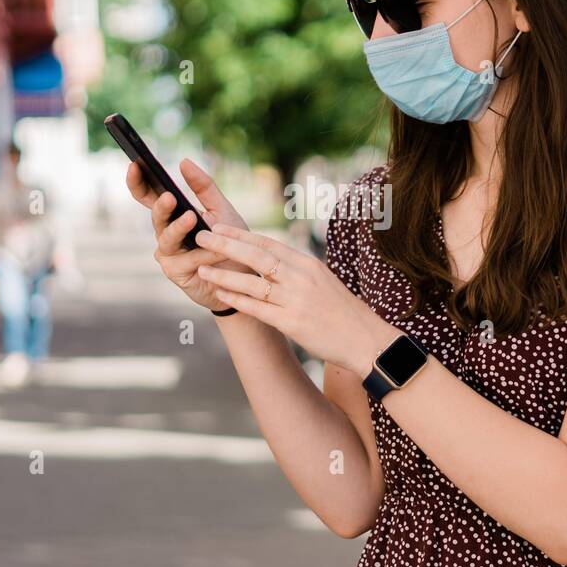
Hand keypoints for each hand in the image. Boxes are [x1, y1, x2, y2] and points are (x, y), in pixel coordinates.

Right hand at [125, 158, 254, 310]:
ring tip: (192, 218)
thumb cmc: (230, 242)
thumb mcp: (221, 209)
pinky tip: (217, 249)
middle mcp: (165, 234)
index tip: (134, 164)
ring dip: (180, 229)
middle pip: (156, 217)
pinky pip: (188, 261)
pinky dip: (204, 254)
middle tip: (169, 196)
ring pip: (167, 239)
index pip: (148, 196)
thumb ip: (204, 187)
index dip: (138, 181)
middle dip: (161, 206)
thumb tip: (183, 161)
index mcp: (172, 215)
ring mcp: (168, 254)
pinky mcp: (176, 273)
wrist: (244, 276)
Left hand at [192, 222, 397, 374]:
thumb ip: (297, 271)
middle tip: (201, 236)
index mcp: (307, 264)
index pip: (268, 243)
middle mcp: (301, 277)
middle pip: (257, 256)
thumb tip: (271, 262)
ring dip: (224, 274)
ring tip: (201, 267)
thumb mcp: (322, 281)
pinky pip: (257, 308)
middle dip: (226, 245)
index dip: (240, 235)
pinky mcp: (292, 323)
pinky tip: (219, 293)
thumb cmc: (343, 312)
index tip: (218, 227)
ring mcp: (296, 300)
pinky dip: (236, 299)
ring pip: (252, 282)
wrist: (365, 339)